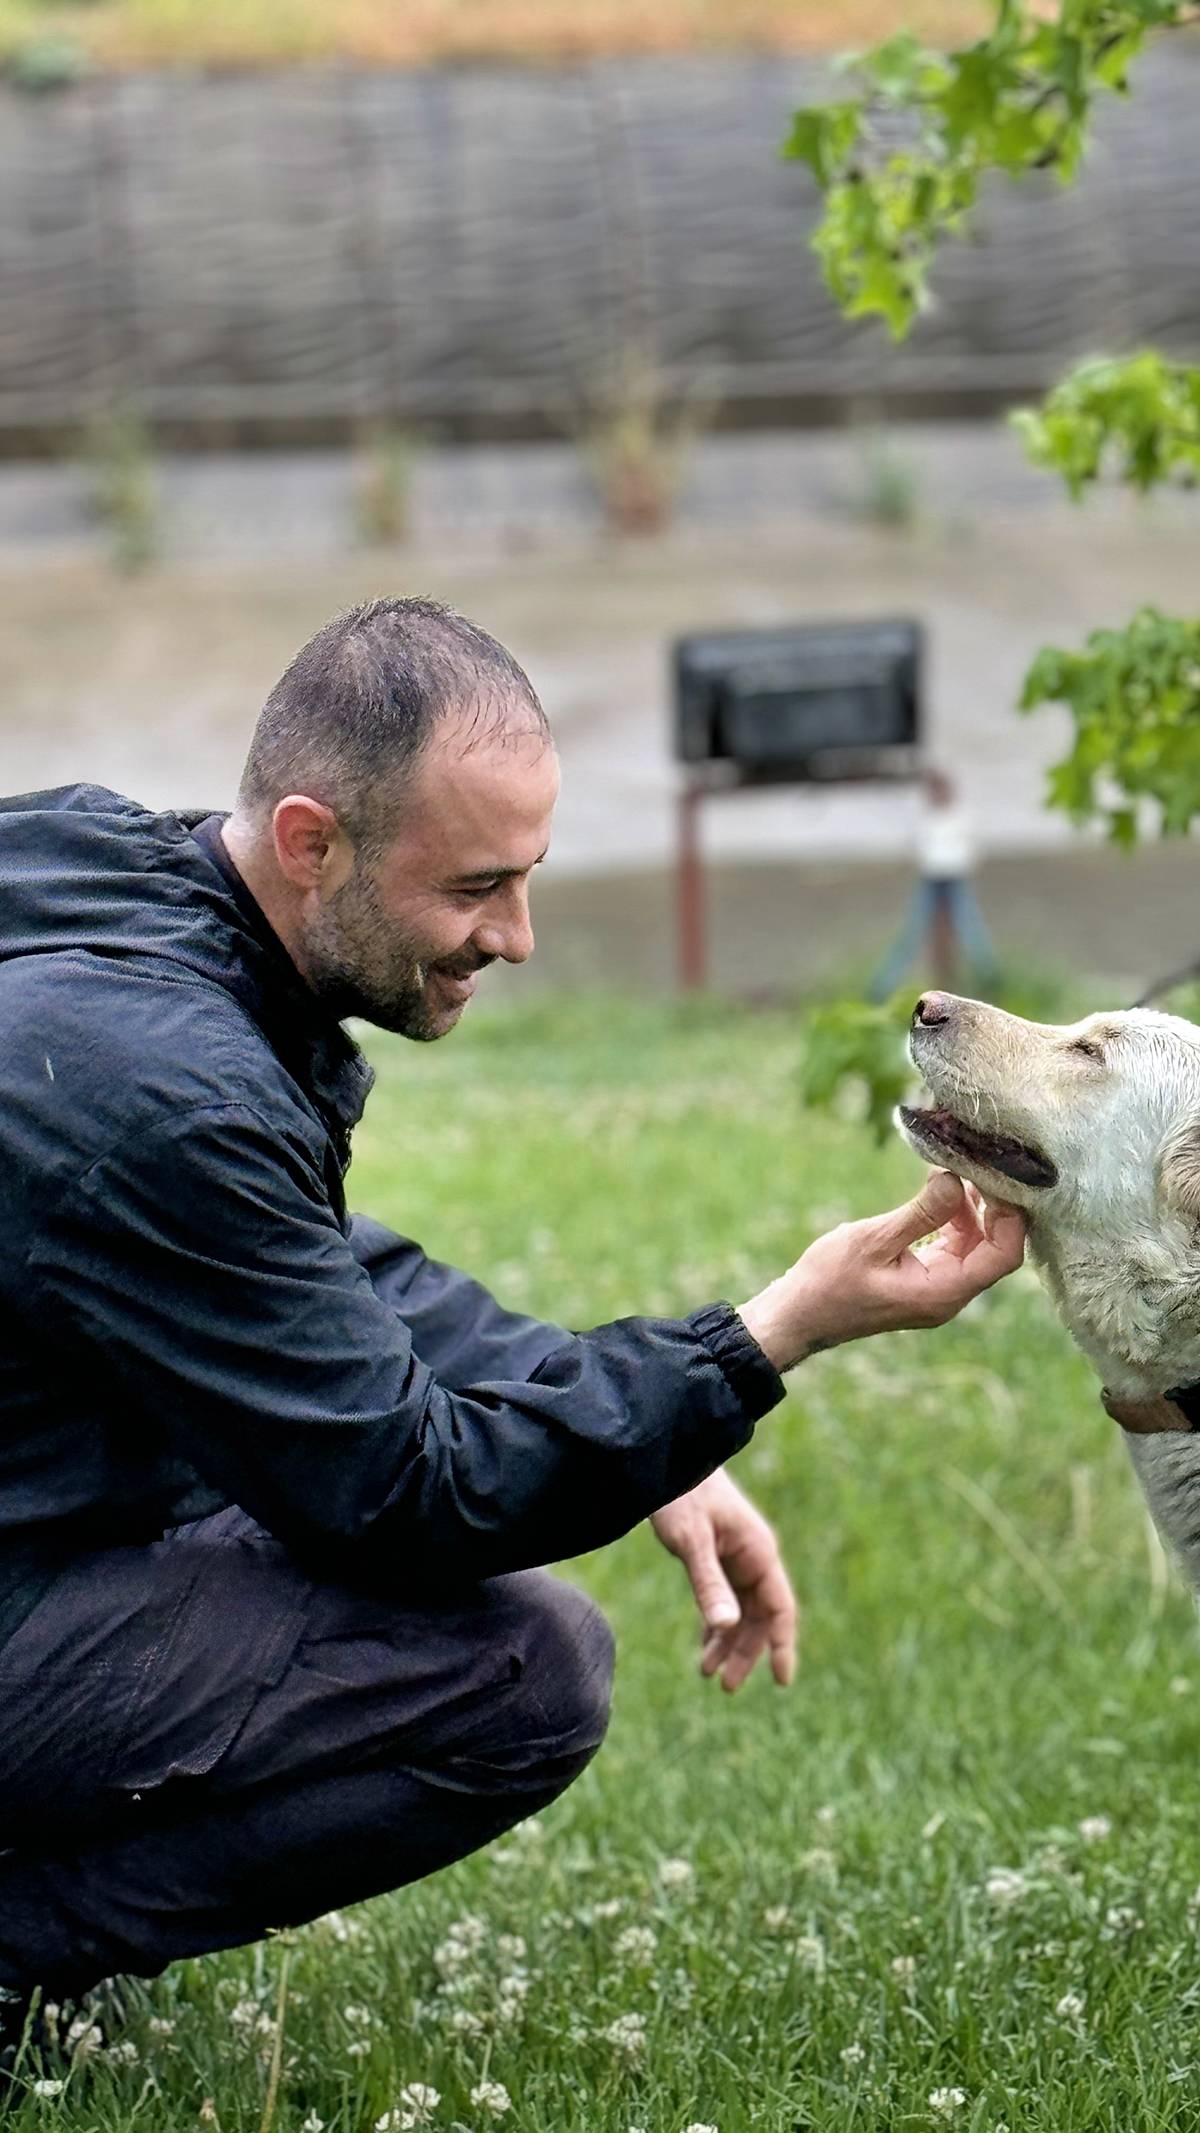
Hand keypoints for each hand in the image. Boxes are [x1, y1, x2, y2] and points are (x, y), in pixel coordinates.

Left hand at [650, 1467, 796, 1692]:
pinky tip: (705, 1647)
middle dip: (746, 1651)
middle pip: (760, 1615)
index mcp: (758, 1551)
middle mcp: (753, 1556)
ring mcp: (737, 1555)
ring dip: (729, 1641)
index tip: (781, 1679)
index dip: (782, 1644)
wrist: (666, 1460)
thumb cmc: (680, 1495)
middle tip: (726, 1686)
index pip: (779, 1607)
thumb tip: (724, 1627)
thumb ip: (708, 1583)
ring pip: (742, 1609)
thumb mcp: (691, 1541)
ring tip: (708, 1673)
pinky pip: (727, 1597)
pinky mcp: (718, 1553)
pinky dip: (717, 1623)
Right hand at [738, 1168, 1024, 1372]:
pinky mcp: (925, 1280)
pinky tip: (939, 1193)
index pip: (1003, 1256)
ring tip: (955, 1172)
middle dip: (993, 1208)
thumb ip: (921, 1213)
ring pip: (977, 1247)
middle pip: (997, 1250)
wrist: (800, 1313)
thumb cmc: (829, 1280)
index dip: (1009, 1216)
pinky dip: (954, 1220)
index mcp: (943, 1292)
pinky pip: (955, 1248)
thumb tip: (956, 1180)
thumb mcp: (873, 1240)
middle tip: (978, 1166)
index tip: (995, 1178)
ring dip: (973, 1210)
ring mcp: (938, 1290)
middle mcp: (949, 1295)